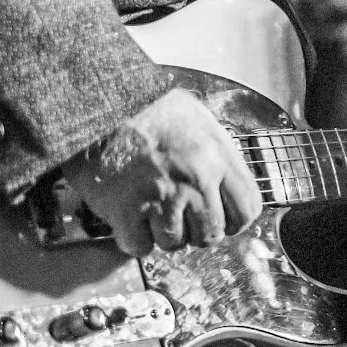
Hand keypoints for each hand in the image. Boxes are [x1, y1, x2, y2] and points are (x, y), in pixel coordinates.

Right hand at [65, 88, 259, 256]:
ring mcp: (162, 196)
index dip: (232, 221)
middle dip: (196, 231)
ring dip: (162, 234)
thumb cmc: (148, 108)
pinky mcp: (126, 209)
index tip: (219, 220)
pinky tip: (130, 217)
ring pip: (175, 242)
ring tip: (151, 211)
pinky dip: (134, 238)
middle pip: (211, 233)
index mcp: (218, 156)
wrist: (99, 101)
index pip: (247, 210)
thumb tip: (226, 189)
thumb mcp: (198, 121)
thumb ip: (217, 157)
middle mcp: (196, 179)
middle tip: (179, 216)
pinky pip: (140, 245)